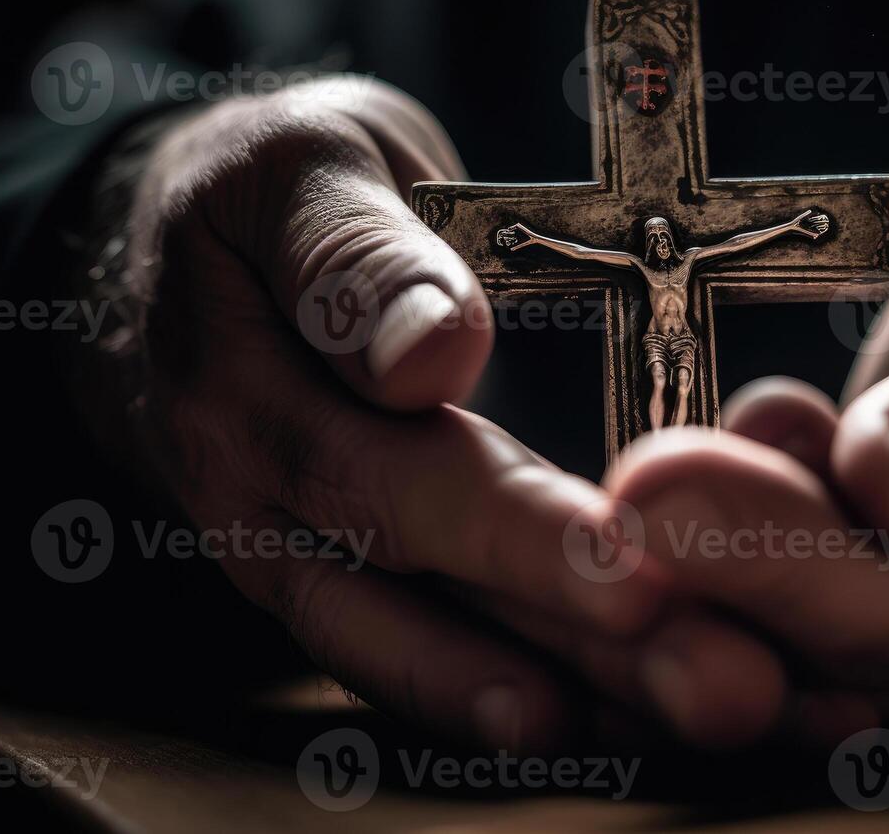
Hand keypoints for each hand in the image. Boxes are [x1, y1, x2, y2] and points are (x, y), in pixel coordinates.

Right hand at [78, 78, 790, 748]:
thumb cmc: (260, 194)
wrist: (167, 259)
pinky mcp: (332, 578)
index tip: (627, 567)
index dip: (511, 529)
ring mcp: (289, 552)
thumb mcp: (296, 169)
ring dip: (560, 689)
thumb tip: (429, 356)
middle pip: (423, 581)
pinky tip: (621, 718)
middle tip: (721, 683)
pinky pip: (417, 649)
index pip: (389, 468)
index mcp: (246, 383)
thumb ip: (353, 256)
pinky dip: (518, 690)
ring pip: (419, 644)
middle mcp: (260, 497)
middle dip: (574, 632)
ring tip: (690, 714)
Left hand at [607, 193, 888, 708]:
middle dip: (703, 569)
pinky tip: (643, 462)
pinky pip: (715, 569)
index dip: (790, 572)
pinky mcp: (794, 561)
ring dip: (664, 560)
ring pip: (749, 618)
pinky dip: (667, 523)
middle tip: (606, 492)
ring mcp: (862, 598)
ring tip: (591, 492)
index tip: (667, 490)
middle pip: (813, 643)